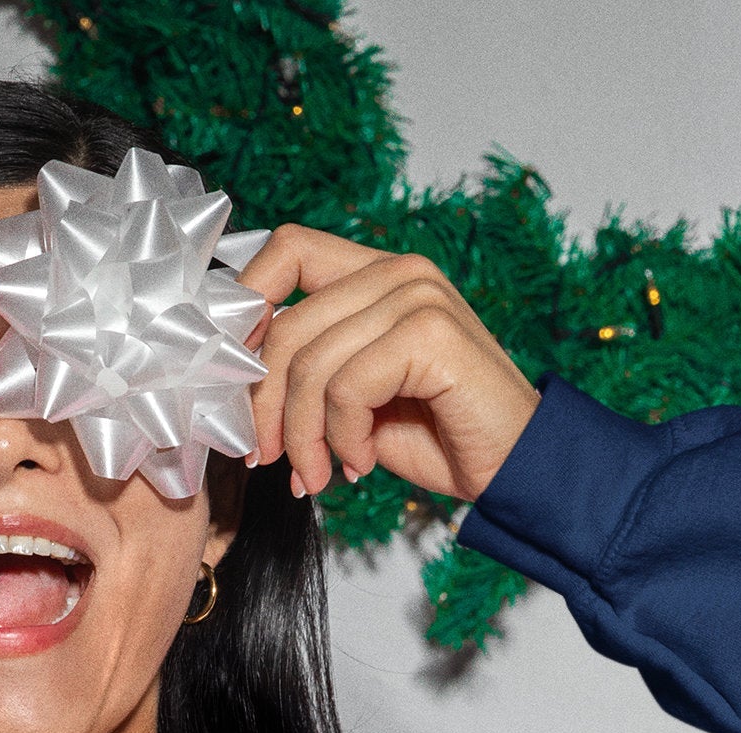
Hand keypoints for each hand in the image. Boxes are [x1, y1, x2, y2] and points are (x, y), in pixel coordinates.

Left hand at [236, 226, 539, 500]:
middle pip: (284, 325)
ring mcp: (419, 294)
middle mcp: (399, 271)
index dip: (244, 309)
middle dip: (264, 407)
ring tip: (318, 474)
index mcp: (375, 275)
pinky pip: (346, 387)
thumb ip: (305, 369)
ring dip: (303, 438)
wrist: (511, 470)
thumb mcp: (351, 400)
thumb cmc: (433, 436)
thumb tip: (228, 379)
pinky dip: (342, 438)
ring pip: (309, 364)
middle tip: (268, 461)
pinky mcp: (432, 332)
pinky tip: (360, 463)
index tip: (233, 380)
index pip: (287, 250)